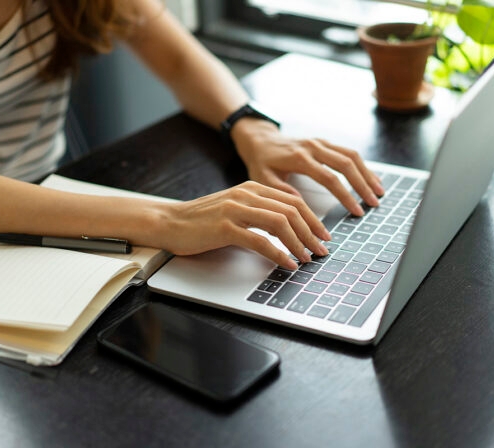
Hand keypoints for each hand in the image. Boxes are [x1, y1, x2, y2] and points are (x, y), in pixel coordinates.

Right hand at [152, 181, 329, 269]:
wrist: (170, 222)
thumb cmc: (202, 220)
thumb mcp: (236, 207)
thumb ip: (260, 211)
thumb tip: (289, 227)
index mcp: (253, 188)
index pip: (293, 201)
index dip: (313, 219)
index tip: (323, 235)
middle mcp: (247, 195)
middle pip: (292, 211)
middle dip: (311, 233)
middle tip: (322, 250)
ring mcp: (236, 210)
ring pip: (280, 223)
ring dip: (299, 243)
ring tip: (308, 258)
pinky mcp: (225, 228)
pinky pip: (260, 241)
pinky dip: (278, 254)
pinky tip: (287, 263)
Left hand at [231, 118, 384, 215]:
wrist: (260, 140)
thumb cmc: (261, 162)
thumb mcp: (263, 179)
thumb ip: (281, 191)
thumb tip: (300, 204)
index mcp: (300, 158)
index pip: (330, 179)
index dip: (346, 196)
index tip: (356, 212)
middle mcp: (314, 147)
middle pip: (347, 164)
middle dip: (363, 185)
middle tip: (374, 203)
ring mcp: (321, 142)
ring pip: (352, 155)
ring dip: (367, 173)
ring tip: (379, 191)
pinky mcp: (324, 142)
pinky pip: (348, 152)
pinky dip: (362, 165)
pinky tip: (370, 178)